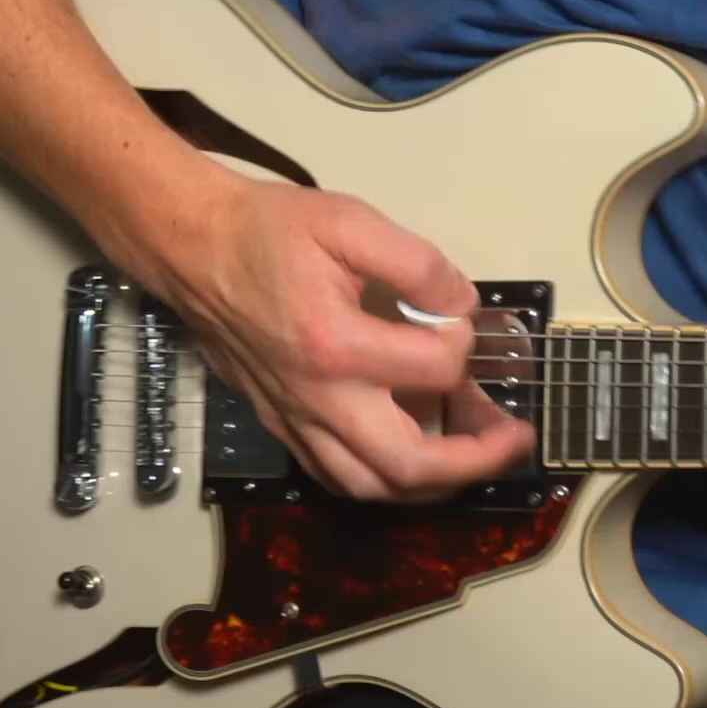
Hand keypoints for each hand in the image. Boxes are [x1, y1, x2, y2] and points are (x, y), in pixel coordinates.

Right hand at [126, 172, 532, 503]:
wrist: (191, 247)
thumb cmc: (267, 231)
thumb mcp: (349, 222)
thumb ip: (417, 263)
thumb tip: (461, 302)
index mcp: (334, 344)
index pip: (434, 368)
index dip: (464, 342)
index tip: (461, 317)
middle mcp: (315, 397)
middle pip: (407, 465)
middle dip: (475, 460)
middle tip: (514, 438)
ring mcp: (295, 418)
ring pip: (372, 485)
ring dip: (433, 482)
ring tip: (475, 455)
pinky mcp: (282, 424)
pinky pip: (337, 476)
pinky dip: (383, 479)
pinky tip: (414, 456)